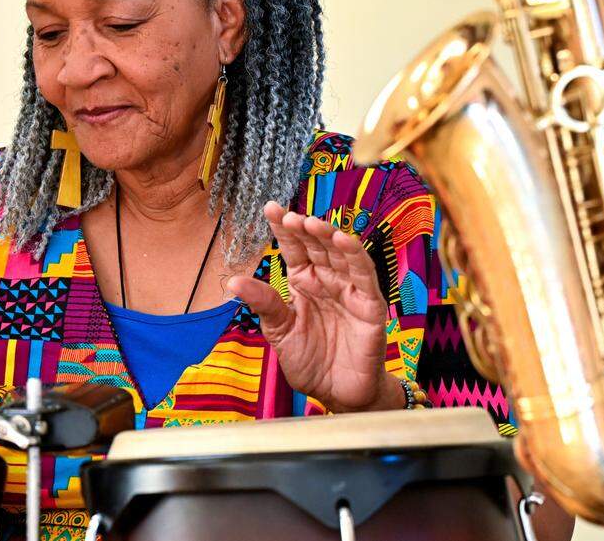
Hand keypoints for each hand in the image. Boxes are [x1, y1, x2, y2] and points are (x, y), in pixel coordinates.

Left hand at [226, 201, 403, 412]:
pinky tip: (342, 240)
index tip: (270, 208)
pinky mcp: (370, 305)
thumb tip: (232, 281)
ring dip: (328, 236)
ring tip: (311, 222)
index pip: (294, 248)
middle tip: (288, 215)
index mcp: (304, 283)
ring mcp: (350, 290)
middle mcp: (327, 281)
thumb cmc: (311, 362)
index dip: (283, 228)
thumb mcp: (280, 331)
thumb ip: (264, 303)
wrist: (339, 395)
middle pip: (317, 245)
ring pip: (341, 254)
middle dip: (304, 228)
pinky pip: (364, 275)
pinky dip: (355, 256)